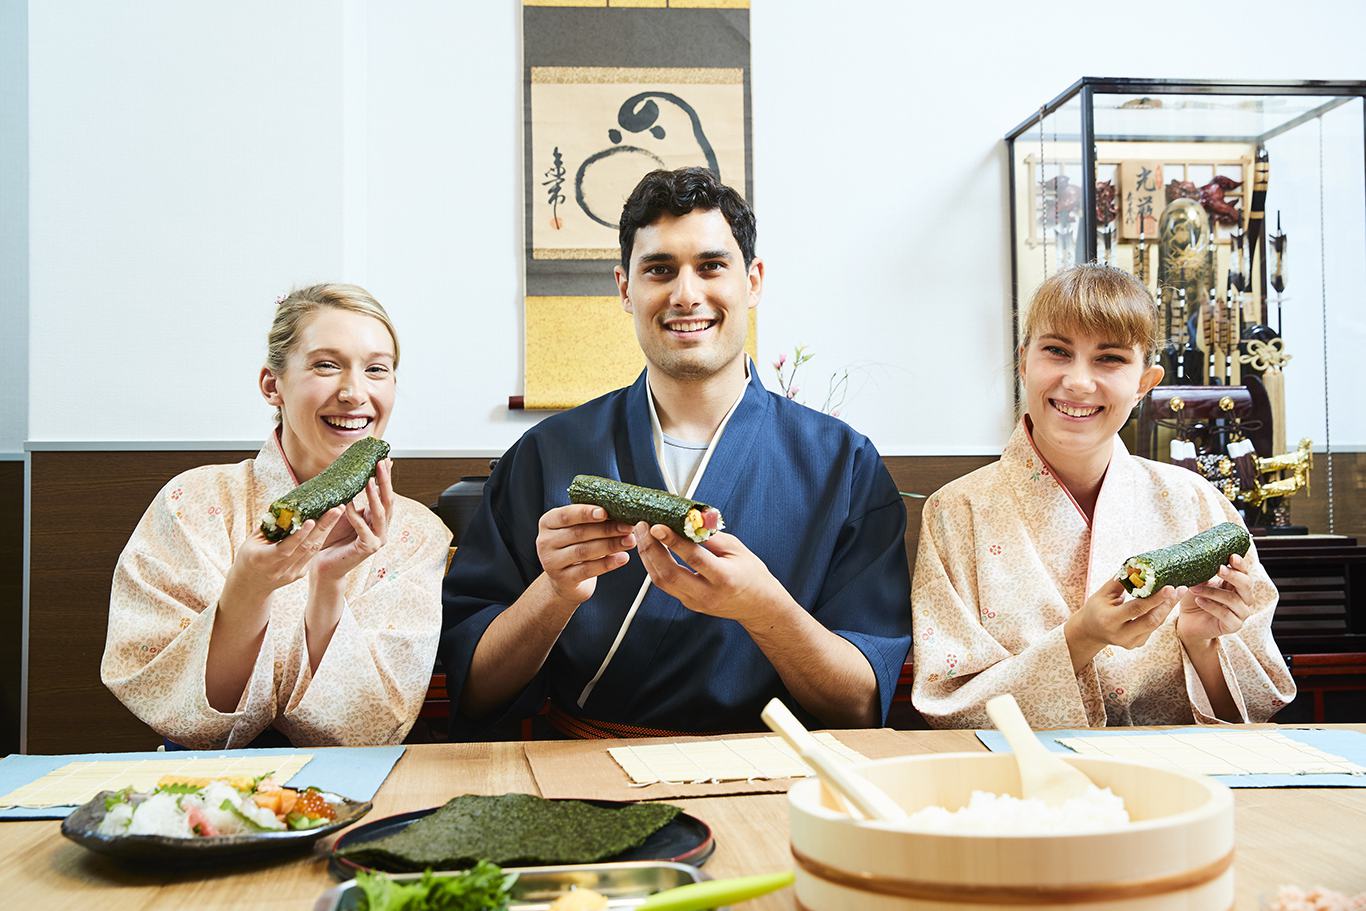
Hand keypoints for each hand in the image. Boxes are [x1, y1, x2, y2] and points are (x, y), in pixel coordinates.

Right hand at [225, 506, 345, 602]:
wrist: (252, 585)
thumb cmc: (250, 556)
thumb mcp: (252, 542)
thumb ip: (269, 528)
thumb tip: (286, 508)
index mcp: (264, 559)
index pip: (285, 548)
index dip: (299, 535)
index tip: (311, 521)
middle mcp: (280, 569)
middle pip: (305, 547)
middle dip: (323, 527)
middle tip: (336, 509)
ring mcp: (291, 573)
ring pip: (312, 550)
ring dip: (326, 530)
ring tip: (337, 513)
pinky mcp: (299, 573)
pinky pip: (312, 554)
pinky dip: (320, 538)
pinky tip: (328, 525)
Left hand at [310, 459, 395, 585]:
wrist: (326, 567)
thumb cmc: (333, 540)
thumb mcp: (346, 515)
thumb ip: (353, 500)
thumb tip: (352, 477)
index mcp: (379, 520)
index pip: (386, 495)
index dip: (386, 477)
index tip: (384, 459)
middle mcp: (383, 529)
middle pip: (388, 501)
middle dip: (385, 481)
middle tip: (380, 463)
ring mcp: (378, 540)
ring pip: (380, 514)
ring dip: (374, 495)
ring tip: (369, 479)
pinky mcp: (368, 548)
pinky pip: (363, 529)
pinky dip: (355, 515)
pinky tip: (347, 503)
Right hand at [536, 505, 635, 604]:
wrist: (565, 580)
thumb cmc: (575, 547)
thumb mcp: (576, 529)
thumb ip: (590, 519)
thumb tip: (620, 510)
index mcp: (548, 522)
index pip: (566, 515)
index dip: (585, 513)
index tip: (605, 512)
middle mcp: (545, 541)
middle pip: (578, 533)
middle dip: (606, 529)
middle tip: (628, 526)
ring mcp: (552, 562)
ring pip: (584, 551)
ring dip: (610, 545)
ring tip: (630, 541)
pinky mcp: (563, 579)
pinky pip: (588, 570)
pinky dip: (608, 563)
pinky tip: (622, 558)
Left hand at [633, 523, 788, 626]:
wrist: (757, 605)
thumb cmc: (750, 573)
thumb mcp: (736, 548)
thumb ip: (710, 535)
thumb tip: (687, 518)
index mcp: (724, 578)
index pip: (693, 558)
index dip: (673, 541)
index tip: (657, 526)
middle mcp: (707, 594)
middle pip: (669, 574)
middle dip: (651, 548)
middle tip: (643, 527)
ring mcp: (695, 602)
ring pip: (661, 581)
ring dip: (648, 557)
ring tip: (643, 535)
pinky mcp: (688, 603)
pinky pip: (665, 585)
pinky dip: (654, 566)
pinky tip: (651, 550)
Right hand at [1068, 577, 1184, 652]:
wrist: (1090, 631)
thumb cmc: (1095, 608)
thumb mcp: (1102, 593)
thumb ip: (1120, 582)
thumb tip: (1138, 567)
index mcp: (1109, 620)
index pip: (1136, 609)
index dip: (1155, 599)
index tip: (1170, 587)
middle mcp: (1121, 634)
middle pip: (1152, 620)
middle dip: (1167, 604)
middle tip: (1179, 589)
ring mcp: (1130, 642)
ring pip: (1155, 624)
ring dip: (1167, 608)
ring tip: (1178, 593)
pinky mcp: (1137, 644)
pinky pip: (1153, 628)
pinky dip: (1161, 614)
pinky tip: (1167, 603)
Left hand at [1176, 552, 1254, 642]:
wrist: (1187, 622)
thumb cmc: (1194, 599)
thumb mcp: (1198, 583)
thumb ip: (1204, 573)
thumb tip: (1202, 558)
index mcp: (1237, 585)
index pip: (1244, 572)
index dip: (1240, 564)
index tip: (1231, 556)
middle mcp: (1244, 598)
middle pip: (1246, 584)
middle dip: (1232, 575)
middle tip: (1218, 568)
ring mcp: (1241, 613)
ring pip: (1233, 600)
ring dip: (1212, 592)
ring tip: (1195, 588)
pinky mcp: (1234, 626)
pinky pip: (1225, 614)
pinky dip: (1211, 606)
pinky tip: (1199, 600)